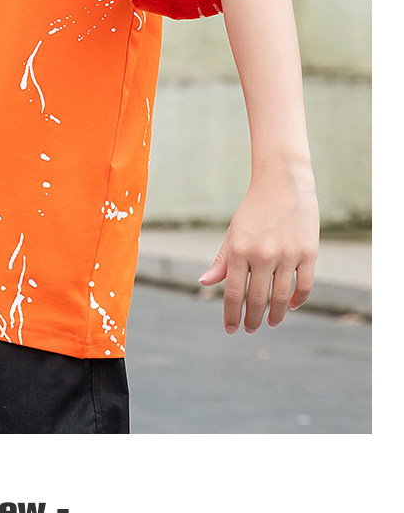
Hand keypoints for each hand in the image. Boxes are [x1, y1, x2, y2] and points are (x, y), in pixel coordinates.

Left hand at [199, 168, 318, 333]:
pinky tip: (290, 306)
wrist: (282, 183)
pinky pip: (304, 286)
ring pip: (281, 298)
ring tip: (270, 322)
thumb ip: (222, 261)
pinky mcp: (309, 253)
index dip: (232, 315)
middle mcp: (262, 254)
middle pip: (258, 300)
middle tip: (250, 329)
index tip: (231, 329)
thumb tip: (205, 283)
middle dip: (252, 320)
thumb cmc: (254, 210)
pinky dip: (297, 300)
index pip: (234, 293)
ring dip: (275, 316)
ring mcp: (287, 254)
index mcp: (239, 250)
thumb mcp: (234, 233)